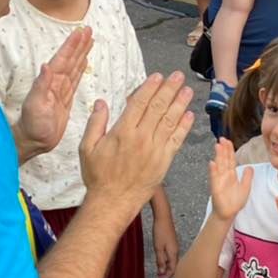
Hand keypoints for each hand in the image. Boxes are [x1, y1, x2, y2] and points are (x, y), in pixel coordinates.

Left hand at [16, 26, 92, 157]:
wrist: (34, 141)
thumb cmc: (32, 125)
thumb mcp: (35, 105)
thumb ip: (41, 85)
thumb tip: (46, 65)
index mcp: (49, 81)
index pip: (63, 58)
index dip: (72, 45)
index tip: (80, 31)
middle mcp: (55, 82)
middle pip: (70, 59)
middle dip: (79, 44)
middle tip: (88, 30)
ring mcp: (60, 90)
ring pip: (74, 66)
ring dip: (81, 53)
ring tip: (89, 40)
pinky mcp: (65, 99)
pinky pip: (75, 79)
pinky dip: (80, 68)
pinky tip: (84, 61)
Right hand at [80, 72, 194, 212]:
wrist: (113, 202)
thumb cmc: (98, 176)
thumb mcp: (87, 148)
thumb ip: (95, 123)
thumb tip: (101, 102)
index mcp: (122, 132)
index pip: (139, 102)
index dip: (150, 87)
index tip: (157, 76)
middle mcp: (141, 137)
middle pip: (158, 107)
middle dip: (169, 89)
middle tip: (178, 76)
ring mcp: (155, 149)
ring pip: (170, 121)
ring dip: (180, 103)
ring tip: (187, 90)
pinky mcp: (164, 161)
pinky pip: (177, 140)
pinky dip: (184, 127)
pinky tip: (190, 115)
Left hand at [153, 211, 179, 277]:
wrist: (163, 217)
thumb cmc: (160, 230)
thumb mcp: (158, 247)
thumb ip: (160, 260)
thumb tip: (162, 271)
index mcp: (174, 253)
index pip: (172, 270)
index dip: (166, 277)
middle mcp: (176, 251)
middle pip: (173, 267)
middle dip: (166, 274)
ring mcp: (174, 247)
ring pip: (171, 261)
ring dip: (165, 268)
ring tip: (158, 272)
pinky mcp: (171, 243)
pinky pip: (170, 256)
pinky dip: (165, 261)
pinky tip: (160, 261)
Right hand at [207, 137, 252, 220]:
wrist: (228, 213)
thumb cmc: (235, 202)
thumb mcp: (245, 188)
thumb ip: (247, 177)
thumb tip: (250, 167)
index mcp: (231, 175)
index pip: (230, 160)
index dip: (229, 150)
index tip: (228, 141)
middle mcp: (224, 175)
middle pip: (224, 160)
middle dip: (223, 149)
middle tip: (222, 138)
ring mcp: (219, 181)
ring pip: (219, 166)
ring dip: (218, 156)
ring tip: (218, 146)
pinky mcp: (216, 188)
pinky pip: (214, 178)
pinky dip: (213, 171)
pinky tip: (212, 163)